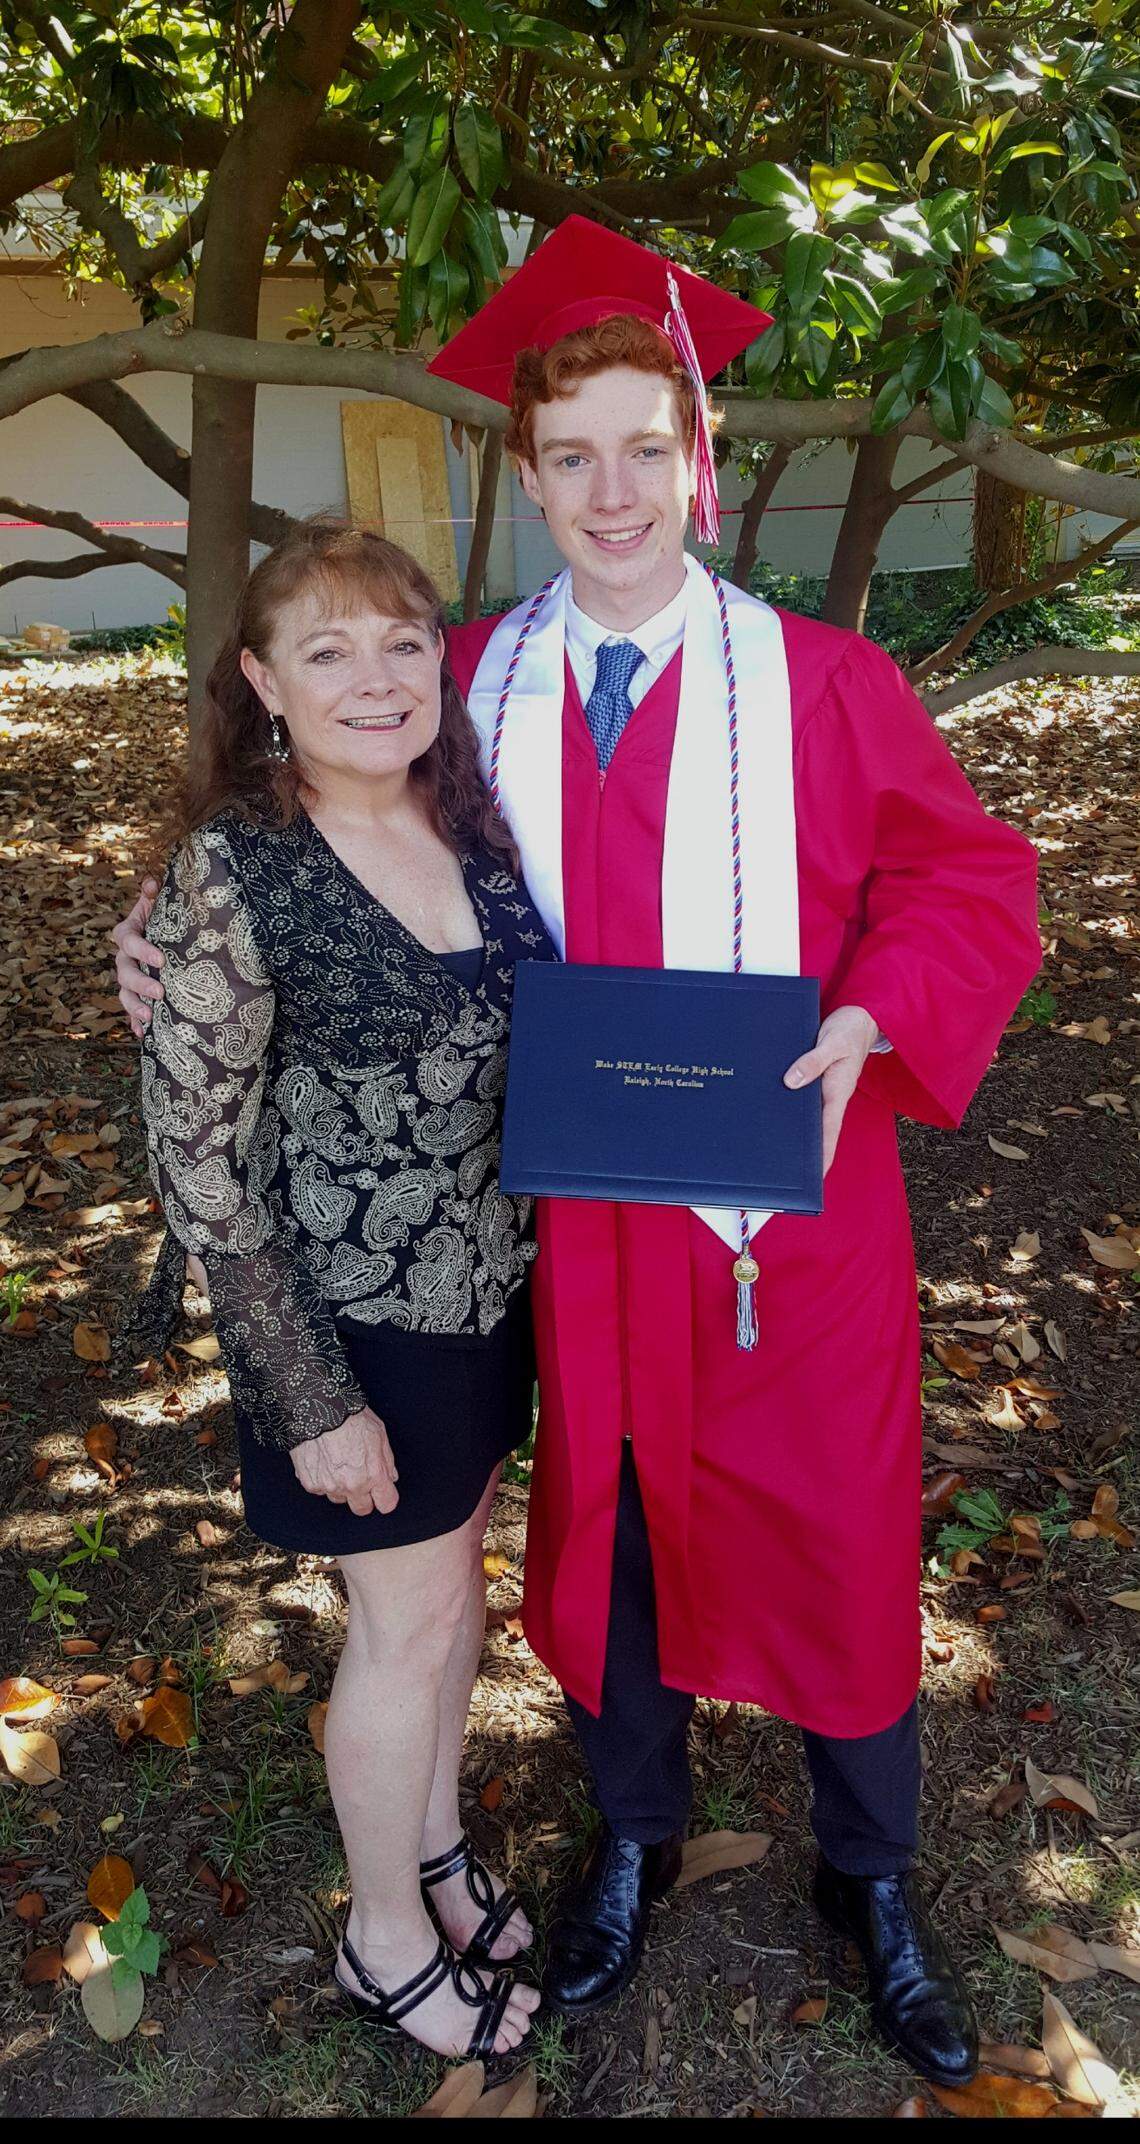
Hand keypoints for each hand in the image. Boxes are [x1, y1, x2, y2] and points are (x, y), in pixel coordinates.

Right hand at [112, 878, 163, 1037]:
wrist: (169, 933)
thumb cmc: (166, 916)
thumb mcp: (161, 902)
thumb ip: (155, 892)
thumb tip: (152, 883)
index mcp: (128, 932)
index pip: (128, 940)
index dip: (142, 950)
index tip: (161, 960)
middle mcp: (124, 956)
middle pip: (124, 972)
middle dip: (140, 984)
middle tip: (160, 993)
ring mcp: (128, 977)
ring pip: (124, 993)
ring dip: (135, 1007)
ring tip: (150, 1018)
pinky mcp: (136, 993)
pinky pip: (131, 1010)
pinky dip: (135, 1022)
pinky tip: (143, 1034)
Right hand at [289, 1405, 399, 1515]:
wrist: (318, 1409)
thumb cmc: (349, 1417)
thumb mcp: (379, 1433)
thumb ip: (387, 1460)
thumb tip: (390, 1477)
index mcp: (373, 1474)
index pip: (387, 1504)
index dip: (386, 1497)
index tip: (382, 1492)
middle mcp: (352, 1485)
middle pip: (362, 1509)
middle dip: (364, 1497)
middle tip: (360, 1478)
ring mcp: (330, 1486)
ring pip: (339, 1499)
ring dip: (341, 1488)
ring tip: (339, 1465)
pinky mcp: (311, 1484)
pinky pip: (320, 1490)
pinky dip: (323, 1480)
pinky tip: (324, 1461)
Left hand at [784, 1004, 878, 1176]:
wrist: (859, 1017)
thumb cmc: (849, 1030)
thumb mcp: (832, 1043)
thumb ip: (813, 1061)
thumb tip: (791, 1082)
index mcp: (838, 1092)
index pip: (829, 1130)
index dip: (823, 1154)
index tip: (816, 1176)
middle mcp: (831, 1095)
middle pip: (817, 1130)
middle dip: (805, 1150)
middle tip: (785, 1171)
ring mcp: (824, 1090)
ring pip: (808, 1116)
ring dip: (795, 1130)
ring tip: (774, 1149)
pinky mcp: (816, 1080)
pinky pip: (803, 1100)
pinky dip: (790, 1108)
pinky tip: (772, 1112)